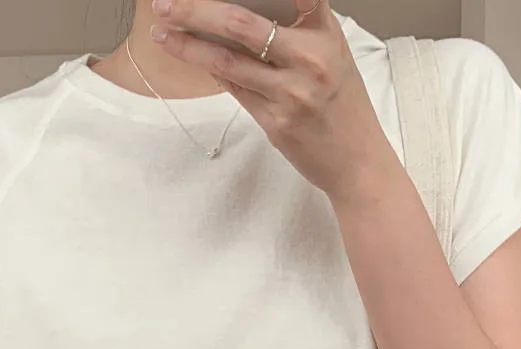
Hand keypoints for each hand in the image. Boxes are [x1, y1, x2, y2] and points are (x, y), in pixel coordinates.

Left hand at [149, 0, 400, 202]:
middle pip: (239, 22)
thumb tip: (236, 10)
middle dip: (194, 9)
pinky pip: (234, 88)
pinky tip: (190, 55)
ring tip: (162, 31)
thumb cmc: (341, 104)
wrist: (358, 162)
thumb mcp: (330, 53)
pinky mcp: (277, 122)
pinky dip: (210, 69)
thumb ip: (295, 27)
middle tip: (164, 3)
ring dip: (188, 44)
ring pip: (226, 60)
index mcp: (324, 30)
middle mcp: (310, 57)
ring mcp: (292, 92)